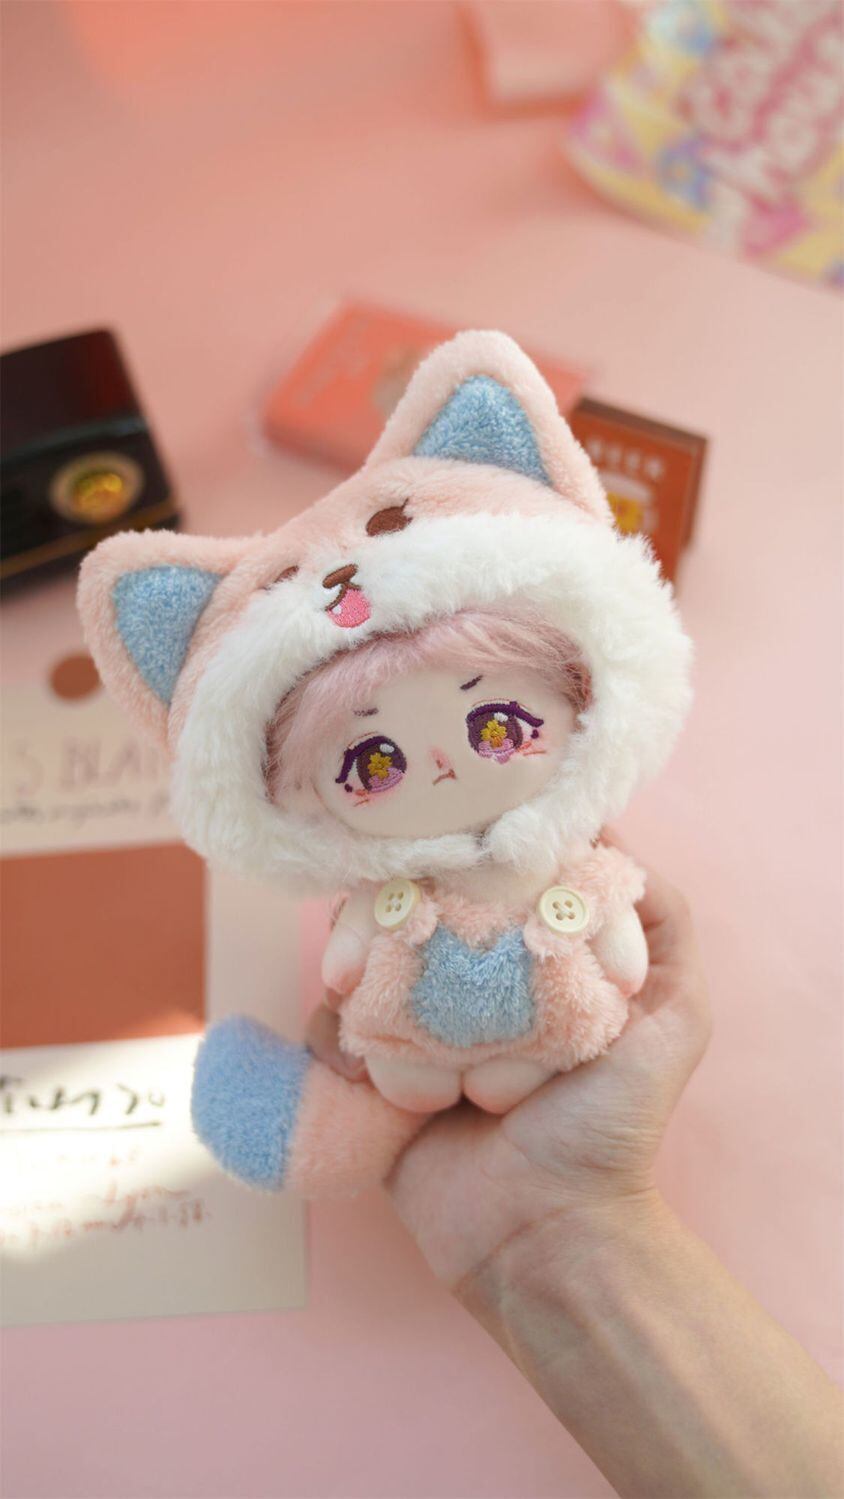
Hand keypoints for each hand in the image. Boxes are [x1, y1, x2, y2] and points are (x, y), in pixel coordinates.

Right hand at [306, 866, 710, 1290]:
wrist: (547, 1237)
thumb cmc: (612, 1129)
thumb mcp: (674, 1020)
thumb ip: (663, 928)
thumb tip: (612, 834)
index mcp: (533, 965)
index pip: (488, 881)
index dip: (465, 858)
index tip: (448, 847)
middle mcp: (473, 989)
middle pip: (415, 912)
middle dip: (395, 907)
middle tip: (390, 921)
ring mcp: (418, 1031)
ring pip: (366, 962)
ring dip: (360, 963)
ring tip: (361, 980)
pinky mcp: (373, 1077)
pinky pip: (332, 1029)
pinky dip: (335, 1027)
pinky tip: (359, 1045)